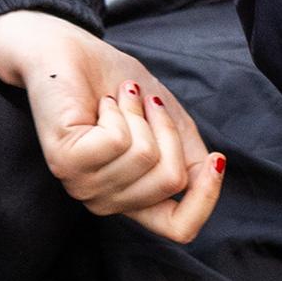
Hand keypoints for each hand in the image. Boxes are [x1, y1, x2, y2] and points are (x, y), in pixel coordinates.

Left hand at [0, 11, 224, 242]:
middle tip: (143, 103)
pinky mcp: (65, 161)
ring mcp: (82, 185)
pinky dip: (118, 109)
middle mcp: (106, 201)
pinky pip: (118, 141)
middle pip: (171, 181)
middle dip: (167, 128)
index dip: (205, 198)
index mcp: (132, 197)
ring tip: (117, 98)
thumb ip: (189, 154)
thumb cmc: (115, 83)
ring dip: (138, 112)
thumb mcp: (168, 120)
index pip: (179, 229)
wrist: (66, 51)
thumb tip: (214, 170)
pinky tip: (100, 103)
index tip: (216, 159)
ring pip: (145, 157)